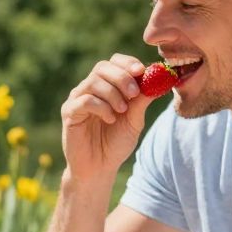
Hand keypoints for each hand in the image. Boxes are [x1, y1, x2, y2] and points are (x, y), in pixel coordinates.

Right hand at [59, 54, 156, 185]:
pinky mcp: (69, 112)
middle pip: (103, 67)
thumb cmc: (116, 143)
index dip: (128, 63)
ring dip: (113, 93)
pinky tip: (109, 120)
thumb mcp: (135, 120)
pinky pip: (84, 100)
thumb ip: (143, 100)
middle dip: (122, 77)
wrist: (99, 168)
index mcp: (106, 86)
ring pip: (94, 82)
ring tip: (122, 111)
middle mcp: (90, 89)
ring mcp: (77, 99)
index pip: (114, 62)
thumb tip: (162, 79)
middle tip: (134, 92)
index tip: (142, 71)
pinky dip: (101, 107)